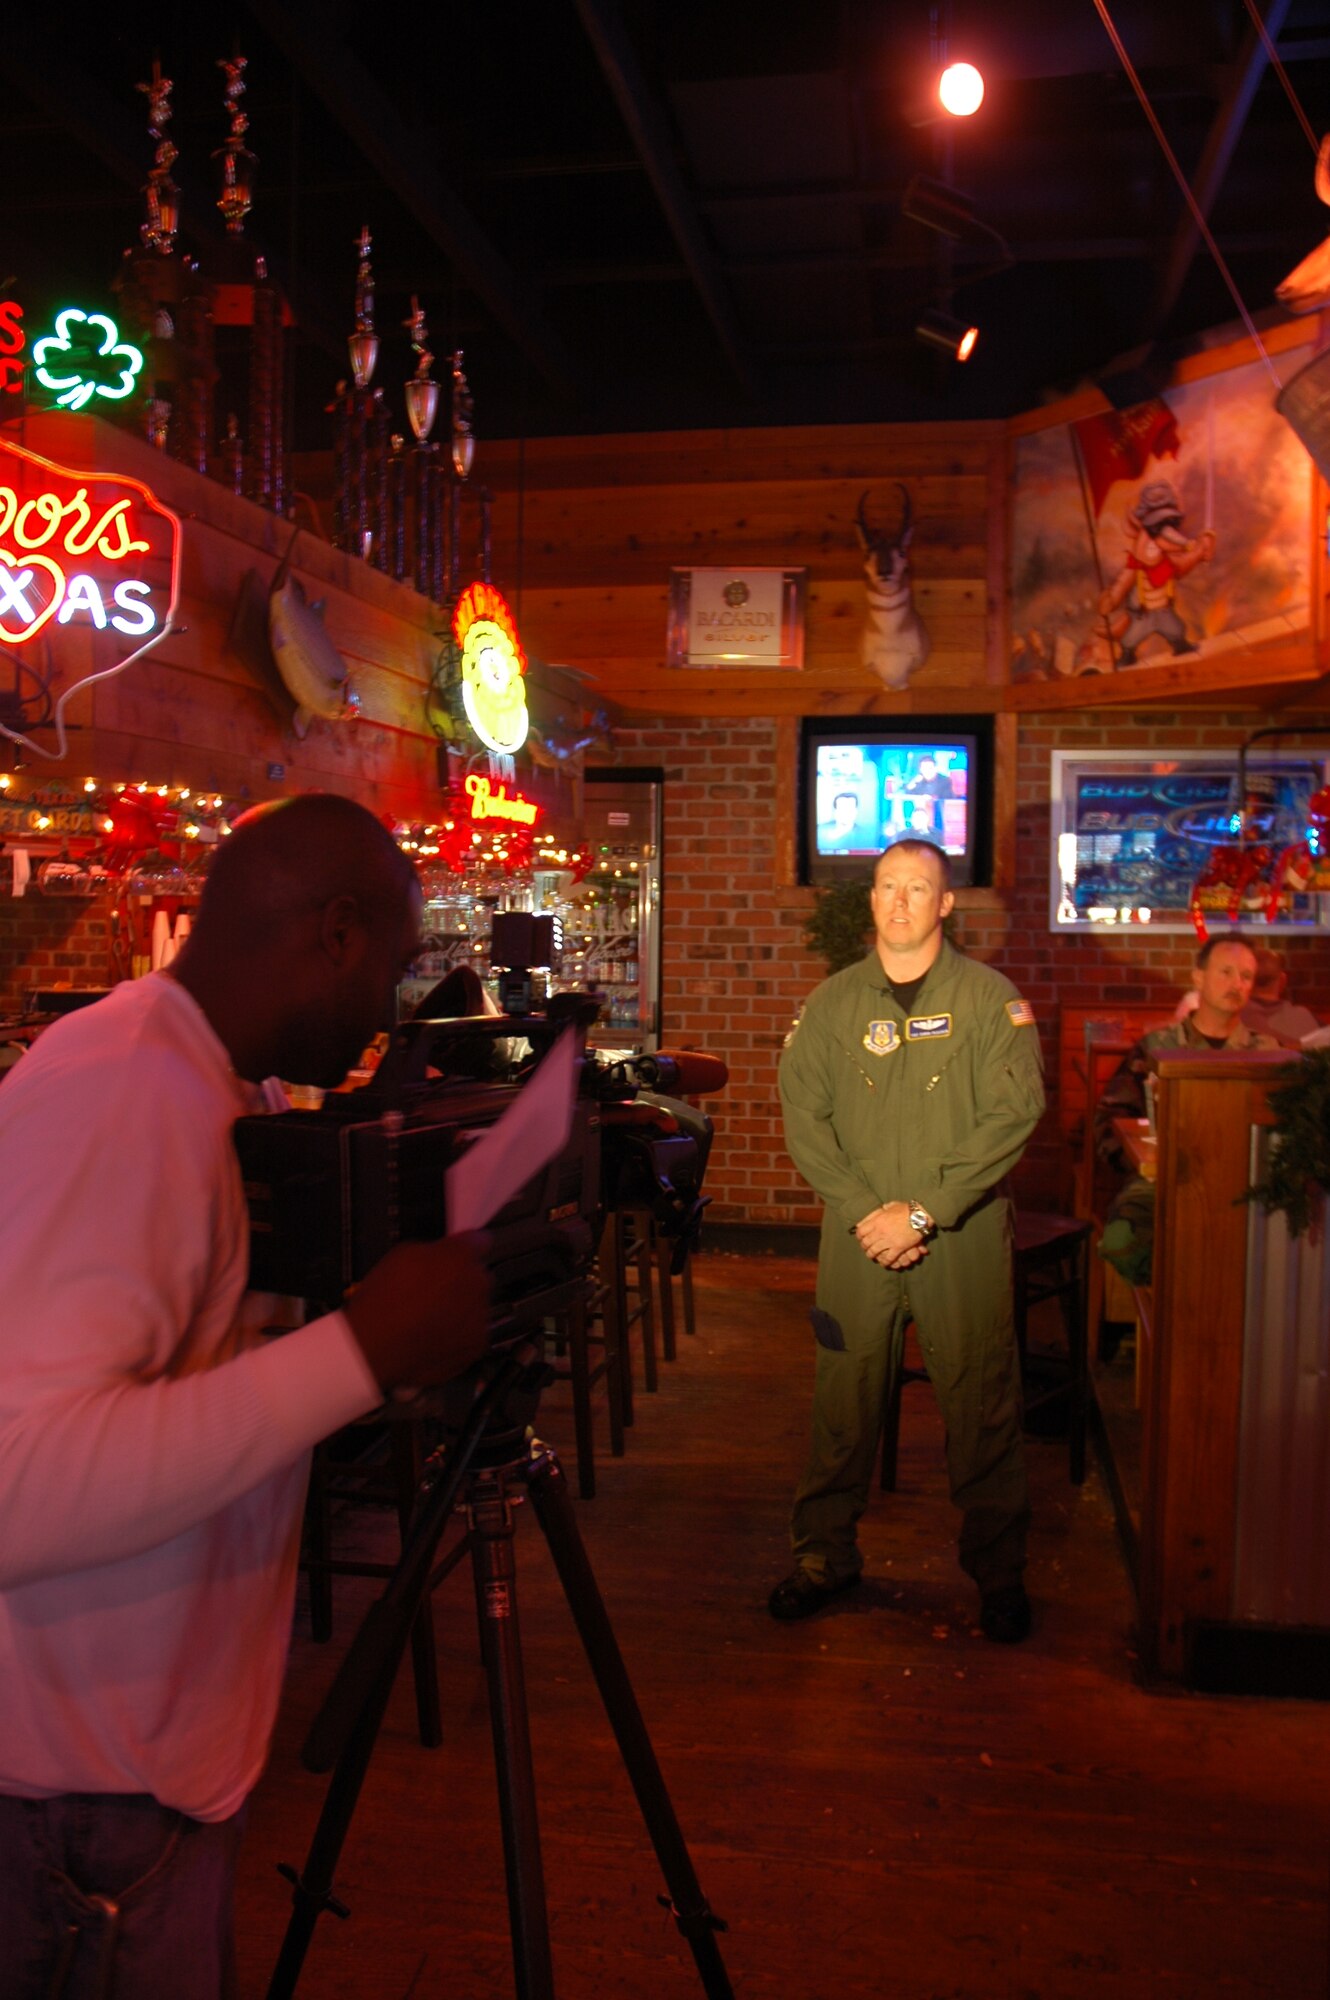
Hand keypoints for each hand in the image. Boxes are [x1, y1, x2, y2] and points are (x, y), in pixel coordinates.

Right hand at [342, 1232, 491, 1393]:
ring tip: (430, 1320)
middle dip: (462, 1281)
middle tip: (435, 1292)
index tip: (455, 1255)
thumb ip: (431, 1251)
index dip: (466, 1248)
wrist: (376, 1348)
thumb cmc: (383, 1298)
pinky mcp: (477, 1344)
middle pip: (479, 1276)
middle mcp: (478, 1282)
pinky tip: (434, 1338)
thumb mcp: (400, 1255)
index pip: (481, 1240)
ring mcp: (481, 1316)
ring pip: (477, 1307)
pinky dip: (459, 1336)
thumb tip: (439, 1255)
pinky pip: (472, 1334)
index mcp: (461, 1255)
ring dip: (461, 1310)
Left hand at [854, 1201, 924, 1265]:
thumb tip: (878, 1212)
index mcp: (877, 1221)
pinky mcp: (898, 1247)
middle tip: (866, 1249)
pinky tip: (884, 1263)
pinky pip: (888, 1258)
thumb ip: (883, 1210)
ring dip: (872, 1255)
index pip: (861, 1231)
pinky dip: (885, 1262)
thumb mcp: (891, 1205)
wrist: (919, 1216)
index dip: (859, 1236)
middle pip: (866, 1243)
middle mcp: (880, 1231)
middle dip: (864, 1247)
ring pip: (874, 1252)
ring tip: (873, 1257)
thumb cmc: (906, 1209)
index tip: (861, 1238)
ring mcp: (888, 1240)